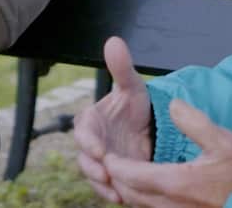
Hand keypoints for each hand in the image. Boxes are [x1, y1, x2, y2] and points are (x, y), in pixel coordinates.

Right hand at [74, 37, 153, 202]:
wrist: (148, 127)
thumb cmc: (135, 104)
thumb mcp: (132, 86)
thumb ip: (121, 67)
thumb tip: (113, 40)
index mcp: (91, 120)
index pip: (83, 130)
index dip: (88, 141)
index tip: (99, 149)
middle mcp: (91, 142)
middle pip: (84, 158)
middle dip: (93, 168)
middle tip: (107, 175)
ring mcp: (99, 161)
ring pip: (94, 176)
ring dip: (102, 184)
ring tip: (116, 192)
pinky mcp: (110, 176)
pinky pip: (106, 187)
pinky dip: (111, 193)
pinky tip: (122, 198)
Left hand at [103, 99, 231, 206]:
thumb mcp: (223, 140)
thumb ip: (195, 122)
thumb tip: (173, 105)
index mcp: (177, 182)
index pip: (133, 176)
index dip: (115, 166)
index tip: (107, 155)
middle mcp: (171, 204)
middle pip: (130, 193)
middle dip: (116, 178)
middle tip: (109, 162)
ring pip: (138, 205)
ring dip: (126, 190)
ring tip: (121, 174)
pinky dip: (140, 200)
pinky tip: (143, 188)